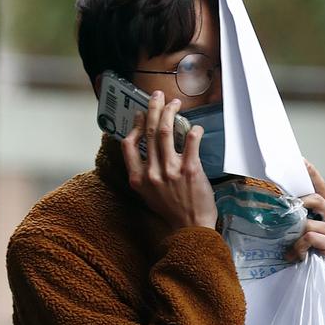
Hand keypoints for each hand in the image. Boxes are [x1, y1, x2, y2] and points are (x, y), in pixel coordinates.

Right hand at [121, 90, 217, 231]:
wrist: (191, 228)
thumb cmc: (171, 210)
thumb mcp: (147, 194)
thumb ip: (143, 172)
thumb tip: (146, 147)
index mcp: (138, 178)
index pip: (128, 145)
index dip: (135, 126)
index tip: (142, 115)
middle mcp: (152, 173)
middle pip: (150, 132)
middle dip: (154, 109)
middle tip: (158, 96)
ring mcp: (171, 171)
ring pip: (167, 132)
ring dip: (171, 113)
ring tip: (175, 104)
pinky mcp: (191, 170)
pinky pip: (191, 142)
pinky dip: (194, 131)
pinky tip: (196, 127)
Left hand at [286, 161, 324, 261]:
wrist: (321, 279)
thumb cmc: (310, 254)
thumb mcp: (303, 231)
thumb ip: (299, 217)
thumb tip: (281, 204)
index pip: (322, 187)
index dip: (312, 173)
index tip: (301, 160)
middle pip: (314, 200)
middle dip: (296, 207)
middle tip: (285, 216)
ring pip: (309, 222)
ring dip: (295, 236)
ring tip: (291, 247)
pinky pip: (310, 237)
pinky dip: (299, 246)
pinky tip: (296, 255)